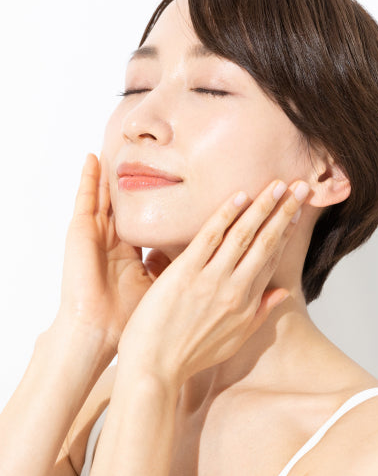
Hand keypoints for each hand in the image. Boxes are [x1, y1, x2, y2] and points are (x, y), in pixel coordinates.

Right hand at [54, 153, 170, 364]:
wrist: (98, 330)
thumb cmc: (129, 317)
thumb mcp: (160, 287)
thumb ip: (176, 268)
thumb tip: (201, 257)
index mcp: (130, 254)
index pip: (148, 220)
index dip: (160, 203)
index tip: (178, 184)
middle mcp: (113, 241)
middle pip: (128, 204)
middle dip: (138, 181)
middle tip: (153, 156)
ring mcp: (95, 235)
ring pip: (107, 196)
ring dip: (113, 173)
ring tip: (120, 145)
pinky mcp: (79, 232)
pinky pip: (84, 199)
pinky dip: (87, 178)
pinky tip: (92, 159)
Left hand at [117, 178, 310, 388]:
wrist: (155, 369)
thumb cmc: (189, 356)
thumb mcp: (234, 340)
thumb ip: (260, 313)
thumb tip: (282, 292)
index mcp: (247, 304)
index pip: (272, 259)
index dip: (286, 233)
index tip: (297, 211)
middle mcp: (235, 290)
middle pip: (266, 244)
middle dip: (285, 213)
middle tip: (300, 187)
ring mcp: (211, 280)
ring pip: (243, 236)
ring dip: (263, 208)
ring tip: (277, 185)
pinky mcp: (185, 274)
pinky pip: (210, 237)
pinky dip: (226, 215)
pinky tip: (239, 197)